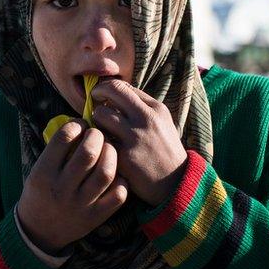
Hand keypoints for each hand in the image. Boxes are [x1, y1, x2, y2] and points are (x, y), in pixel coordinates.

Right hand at [16, 119, 128, 254]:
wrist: (39, 231)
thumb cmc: (40, 193)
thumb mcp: (38, 170)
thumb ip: (56, 151)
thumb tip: (80, 124)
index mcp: (43, 174)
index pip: (63, 139)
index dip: (76, 125)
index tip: (80, 124)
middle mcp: (62, 189)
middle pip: (89, 153)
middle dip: (97, 136)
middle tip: (97, 134)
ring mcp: (81, 204)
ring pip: (106, 172)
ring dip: (111, 154)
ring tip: (108, 148)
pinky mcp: (96, 217)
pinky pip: (118, 195)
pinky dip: (121, 180)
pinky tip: (116, 173)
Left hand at [90, 79, 187, 204]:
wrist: (175, 183)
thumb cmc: (163, 151)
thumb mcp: (161, 123)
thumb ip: (141, 107)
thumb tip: (114, 92)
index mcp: (155, 109)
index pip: (123, 85)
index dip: (107, 88)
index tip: (101, 96)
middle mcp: (146, 119)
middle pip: (111, 91)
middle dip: (97, 95)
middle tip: (93, 104)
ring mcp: (135, 137)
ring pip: (100, 114)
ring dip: (95, 120)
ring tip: (100, 128)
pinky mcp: (124, 156)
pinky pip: (101, 139)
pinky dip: (98, 141)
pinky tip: (102, 146)